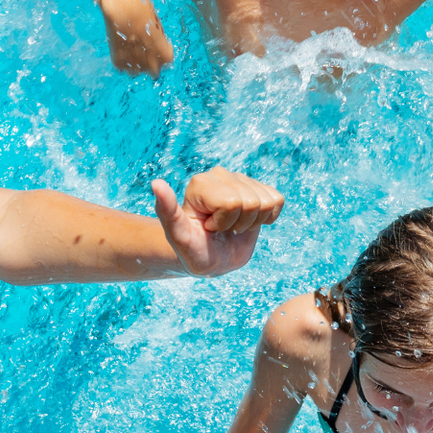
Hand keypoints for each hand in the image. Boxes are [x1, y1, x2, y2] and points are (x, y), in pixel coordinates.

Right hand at [96, 0, 174, 77]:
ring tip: (139, 55)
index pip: (167, 58)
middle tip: (152, 54)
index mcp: (153, 36)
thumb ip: (158, 34)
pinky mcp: (114, 53)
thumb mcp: (153, 16)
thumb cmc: (137, 1)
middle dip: (155, 64)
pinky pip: (123, 67)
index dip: (167, 55)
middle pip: (154, 70)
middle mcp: (140, 46)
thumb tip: (162, 47)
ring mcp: (125, 50)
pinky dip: (126, 63)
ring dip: (140, 65)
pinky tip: (127, 54)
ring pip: (138, 71)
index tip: (165, 48)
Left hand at [156, 168, 283, 275]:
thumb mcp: (178, 237)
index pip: (231, 202)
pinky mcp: (258, 189)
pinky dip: (268, 218)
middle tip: (221, 230)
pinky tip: (249, 222)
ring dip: (252, 222)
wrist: (211, 258)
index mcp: (200, 183)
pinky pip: (277, 200)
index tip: (208, 228)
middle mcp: (220, 175)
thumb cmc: (193, 250)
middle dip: (238, 224)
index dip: (222, 223)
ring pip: (266, 201)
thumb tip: (156, 183)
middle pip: (250, 202)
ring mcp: (241, 180)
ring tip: (233, 227)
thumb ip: (167, 211)